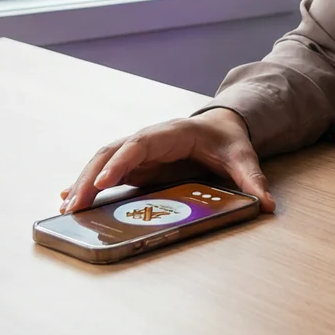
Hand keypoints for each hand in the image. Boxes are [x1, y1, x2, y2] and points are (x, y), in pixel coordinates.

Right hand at [59, 108, 274, 213]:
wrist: (220, 127)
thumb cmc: (227, 140)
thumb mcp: (243, 157)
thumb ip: (252, 179)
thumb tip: (267, 204)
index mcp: (170, 133)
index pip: (139, 145)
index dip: (119, 162)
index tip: (102, 183)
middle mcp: (147, 139)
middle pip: (111, 153)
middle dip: (90, 178)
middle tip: (73, 205)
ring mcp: (137, 151)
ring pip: (103, 162)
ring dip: (83, 182)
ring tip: (67, 207)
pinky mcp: (135, 164)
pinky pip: (106, 171)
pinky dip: (88, 183)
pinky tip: (70, 199)